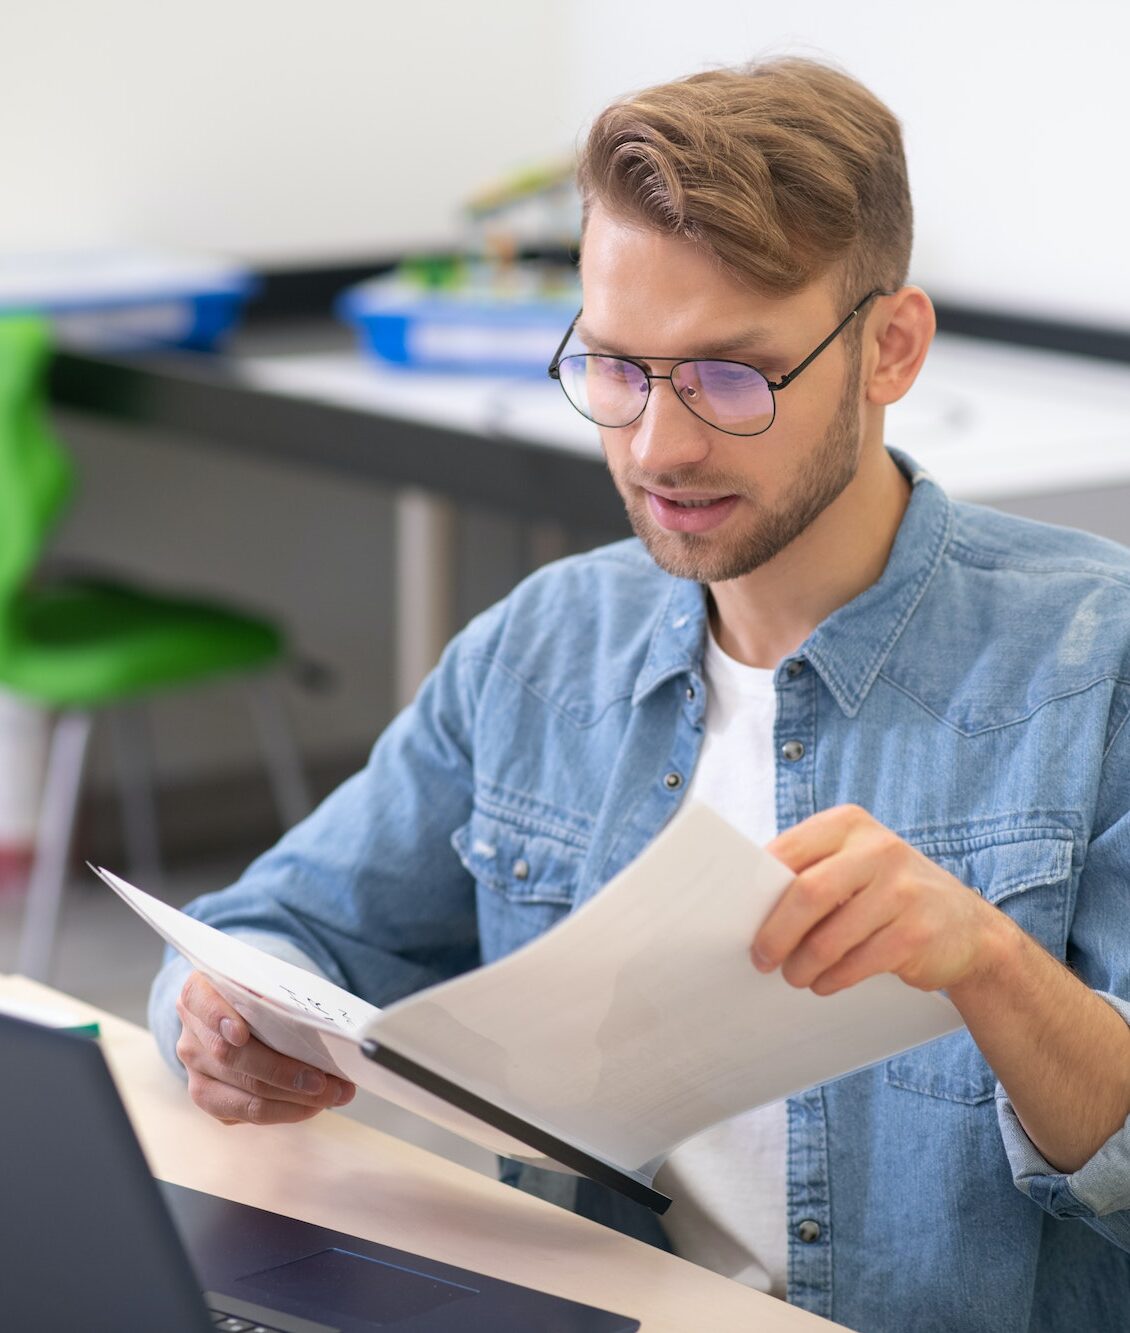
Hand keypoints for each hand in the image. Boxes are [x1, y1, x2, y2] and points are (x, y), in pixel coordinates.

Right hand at [175, 971, 354, 1124]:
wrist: (245, 1011)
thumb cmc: (263, 993)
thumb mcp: (266, 982)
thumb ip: (278, 995)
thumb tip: (320, 1026)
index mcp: (199, 992)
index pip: (200, 1000)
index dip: (218, 1017)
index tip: (241, 1034)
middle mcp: (191, 1034)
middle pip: (230, 1058)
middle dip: (282, 1073)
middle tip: (323, 1080)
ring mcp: (196, 1070)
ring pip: (242, 1094)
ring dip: (293, 1100)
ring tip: (332, 1095)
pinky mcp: (209, 1098)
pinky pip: (247, 1113)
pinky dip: (286, 1111)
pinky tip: (314, 1104)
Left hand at [753, 805, 1005, 995]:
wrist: (968, 928)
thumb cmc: (890, 894)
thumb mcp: (855, 865)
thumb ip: (811, 871)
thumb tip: (748, 905)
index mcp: (850, 824)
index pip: (789, 850)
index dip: (758, 888)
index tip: (740, 917)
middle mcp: (879, 849)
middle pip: (807, 893)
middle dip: (775, 933)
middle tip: (761, 958)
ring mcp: (902, 890)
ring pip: (829, 938)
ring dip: (802, 966)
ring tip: (794, 975)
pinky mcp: (916, 933)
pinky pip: (856, 964)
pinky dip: (831, 980)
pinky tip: (824, 982)